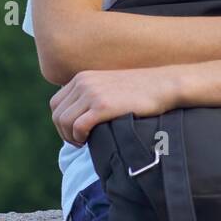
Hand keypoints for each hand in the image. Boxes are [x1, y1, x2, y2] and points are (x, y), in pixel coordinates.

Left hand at [50, 67, 182, 147]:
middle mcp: (83, 82)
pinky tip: (89, 140)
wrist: (164, 85)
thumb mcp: (110, 86)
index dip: (61, 122)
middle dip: (64, 132)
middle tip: (79, 142)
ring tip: (84, 142)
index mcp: (83, 77)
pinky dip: (79, 137)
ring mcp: (92, 93)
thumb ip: (92, 94)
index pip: (56, 104)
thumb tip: (79, 115)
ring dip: (70, 137)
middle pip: (57, 114)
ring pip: (64, 122)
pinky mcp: (103, 105)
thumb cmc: (141, 90)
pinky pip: (78, 126)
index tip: (75, 133)